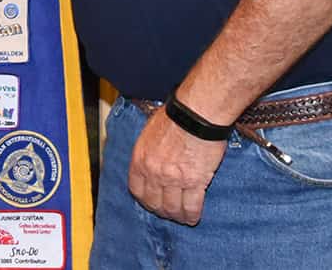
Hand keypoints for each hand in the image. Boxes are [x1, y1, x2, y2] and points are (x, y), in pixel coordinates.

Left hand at [127, 108, 227, 225]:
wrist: (195, 114)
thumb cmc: (174, 116)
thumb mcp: (149, 132)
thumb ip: (147, 151)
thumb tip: (150, 161)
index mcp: (140, 158)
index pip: (136, 190)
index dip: (144, 199)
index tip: (151, 201)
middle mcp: (153, 172)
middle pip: (154, 203)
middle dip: (161, 211)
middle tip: (168, 212)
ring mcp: (173, 179)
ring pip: (172, 209)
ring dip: (177, 216)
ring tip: (182, 217)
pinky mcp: (194, 182)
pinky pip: (191, 207)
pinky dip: (192, 215)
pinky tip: (193, 217)